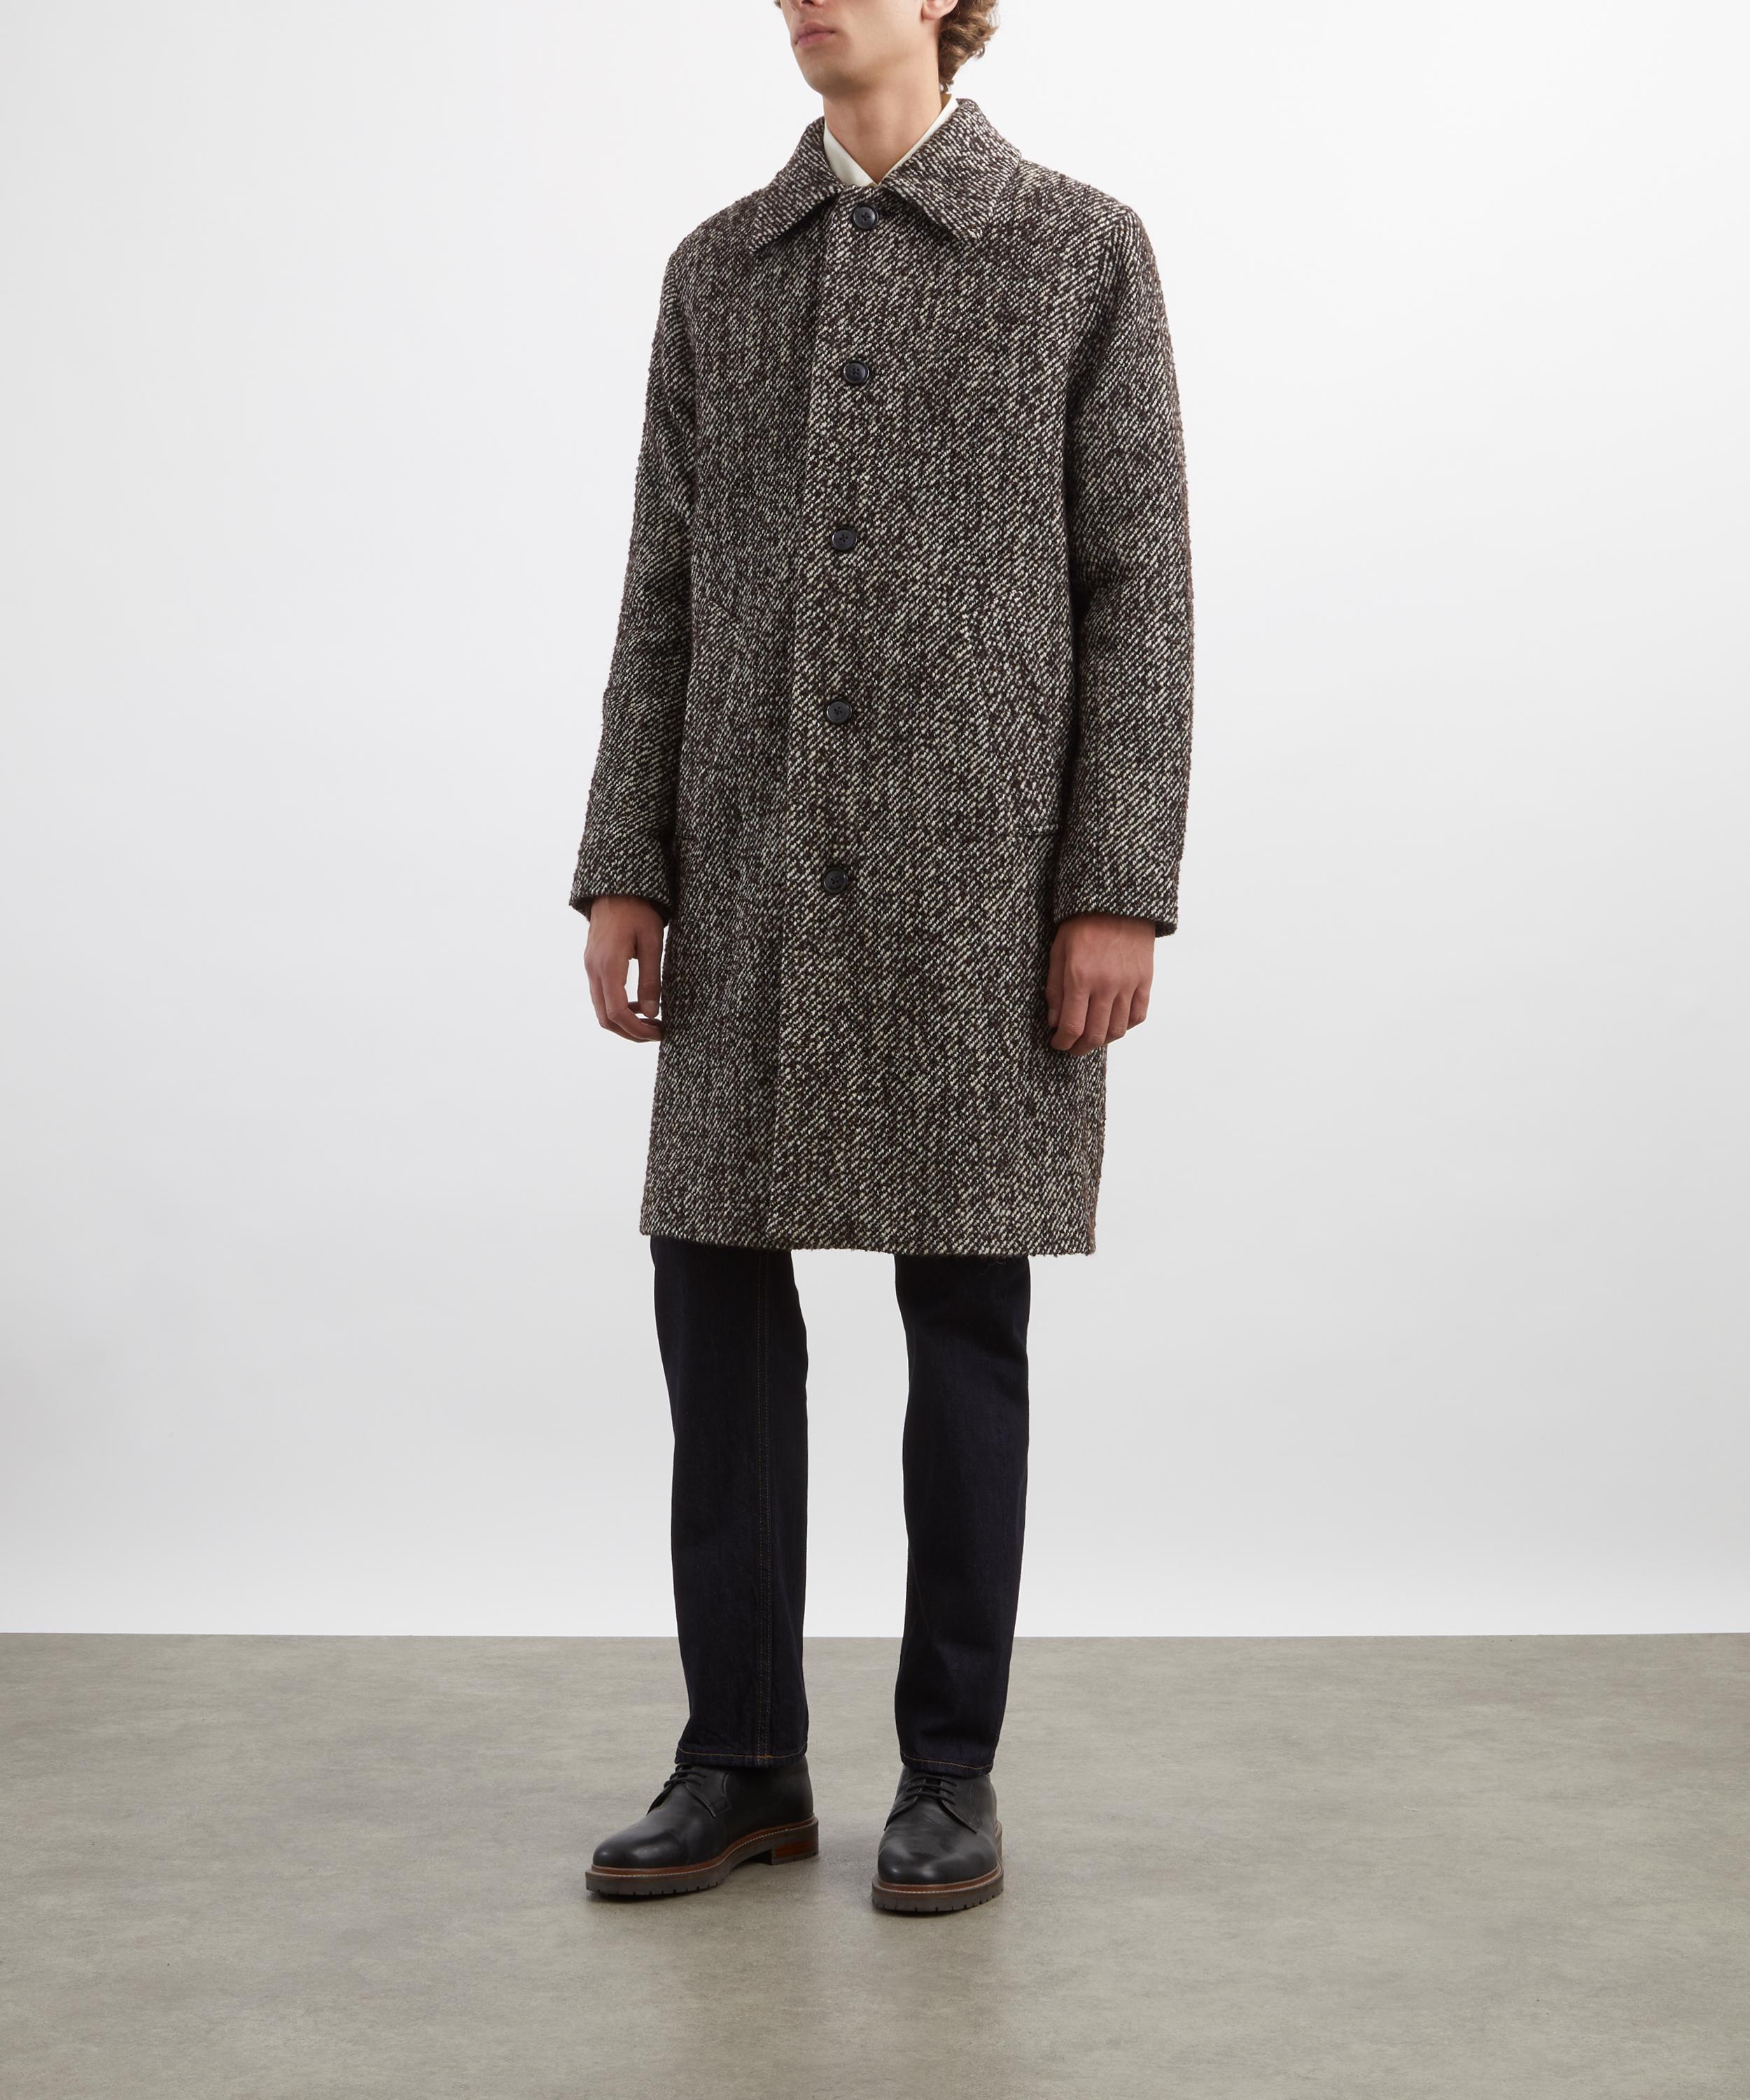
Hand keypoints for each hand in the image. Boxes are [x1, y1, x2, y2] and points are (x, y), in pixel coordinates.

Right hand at [585, 896, 665, 1042]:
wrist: (616, 887)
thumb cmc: (638, 910)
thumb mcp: (652, 943)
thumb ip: (651, 979)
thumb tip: (652, 1013)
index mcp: (608, 966)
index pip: (617, 1013)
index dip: (637, 1030)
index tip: (659, 1033)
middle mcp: (594, 970)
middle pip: (605, 1018)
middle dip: (630, 1033)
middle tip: (656, 1033)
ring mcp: (590, 967)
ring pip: (601, 1009)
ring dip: (624, 1022)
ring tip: (651, 1021)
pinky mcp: (592, 964)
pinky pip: (600, 995)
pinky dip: (617, 1008)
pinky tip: (638, 1004)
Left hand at [1045, 913, 1154, 1053]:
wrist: (1118, 902)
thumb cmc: (1083, 923)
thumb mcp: (1059, 951)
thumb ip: (1055, 989)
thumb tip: (1055, 1022)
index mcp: (1080, 977)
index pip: (1072, 1027)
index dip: (1063, 1043)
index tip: (1057, 1044)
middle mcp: (1106, 984)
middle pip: (1095, 1035)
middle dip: (1080, 1048)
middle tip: (1072, 1048)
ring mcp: (1129, 984)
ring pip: (1118, 1030)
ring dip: (1102, 1041)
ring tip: (1091, 1038)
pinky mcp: (1145, 980)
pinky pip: (1138, 1016)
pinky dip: (1125, 1027)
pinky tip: (1113, 1024)